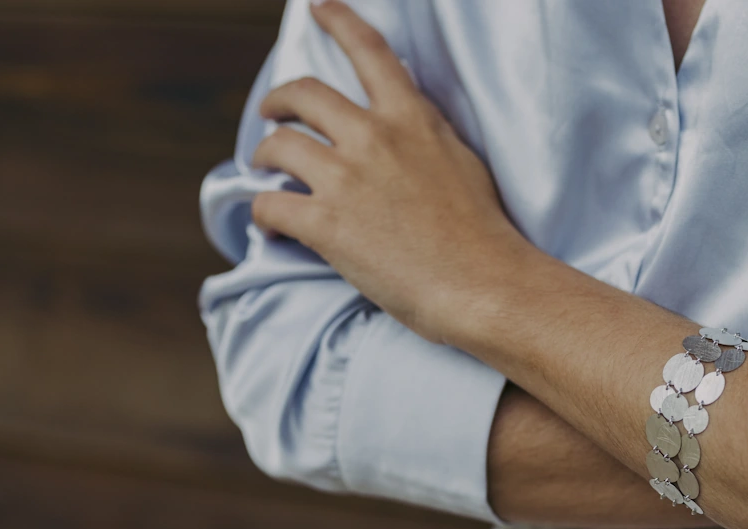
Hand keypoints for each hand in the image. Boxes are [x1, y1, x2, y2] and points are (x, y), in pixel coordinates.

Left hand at [250, 0, 529, 342]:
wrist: (483, 283)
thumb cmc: (484, 232)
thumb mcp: (463, 162)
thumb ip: (429, 136)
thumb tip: (413, 128)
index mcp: (411, 119)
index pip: (370, 52)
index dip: (339, 22)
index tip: (320, 8)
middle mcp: (374, 138)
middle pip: (304, 94)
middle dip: (279, 101)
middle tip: (272, 114)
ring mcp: (346, 179)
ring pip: (278, 147)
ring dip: (264, 158)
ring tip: (265, 173)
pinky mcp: (326, 225)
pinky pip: (269, 206)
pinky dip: (263, 216)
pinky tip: (271, 228)